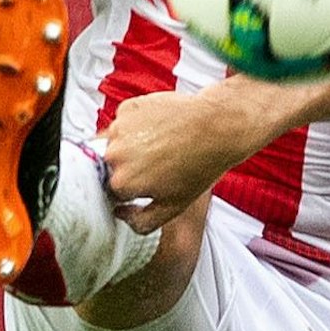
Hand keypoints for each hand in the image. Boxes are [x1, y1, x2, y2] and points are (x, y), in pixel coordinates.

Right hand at [103, 81, 288, 231]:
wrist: (218, 126)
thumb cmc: (201, 164)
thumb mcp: (174, 207)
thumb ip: (141, 222)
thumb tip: (121, 213)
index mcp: (122, 182)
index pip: (114, 191)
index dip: (133, 190)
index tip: (148, 183)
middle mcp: (115, 154)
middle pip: (112, 166)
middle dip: (130, 168)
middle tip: (158, 164)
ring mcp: (120, 128)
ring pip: (116, 143)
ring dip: (132, 145)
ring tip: (161, 145)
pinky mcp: (128, 108)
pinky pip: (124, 122)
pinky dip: (137, 126)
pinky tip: (160, 129)